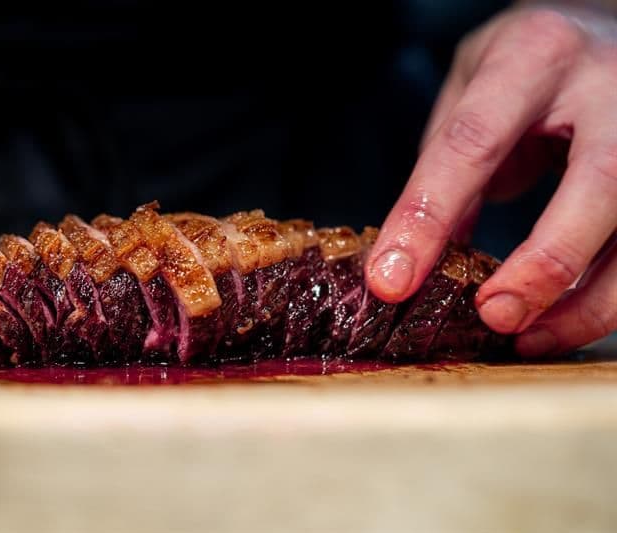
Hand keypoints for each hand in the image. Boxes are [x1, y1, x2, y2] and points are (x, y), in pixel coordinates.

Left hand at [364, 3, 616, 356]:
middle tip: (494, 316)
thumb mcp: (475, 85)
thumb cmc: (531, 60)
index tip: (392, 279)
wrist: (610, 25)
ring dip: (586, 302)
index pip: (471, 144)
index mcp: (535, 55)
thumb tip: (421, 252)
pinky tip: (564, 319)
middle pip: (598, 184)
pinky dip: (605, 296)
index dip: (428, 218)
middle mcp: (610, 85)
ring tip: (527, 336)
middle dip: (544, 265)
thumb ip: (449, 159)